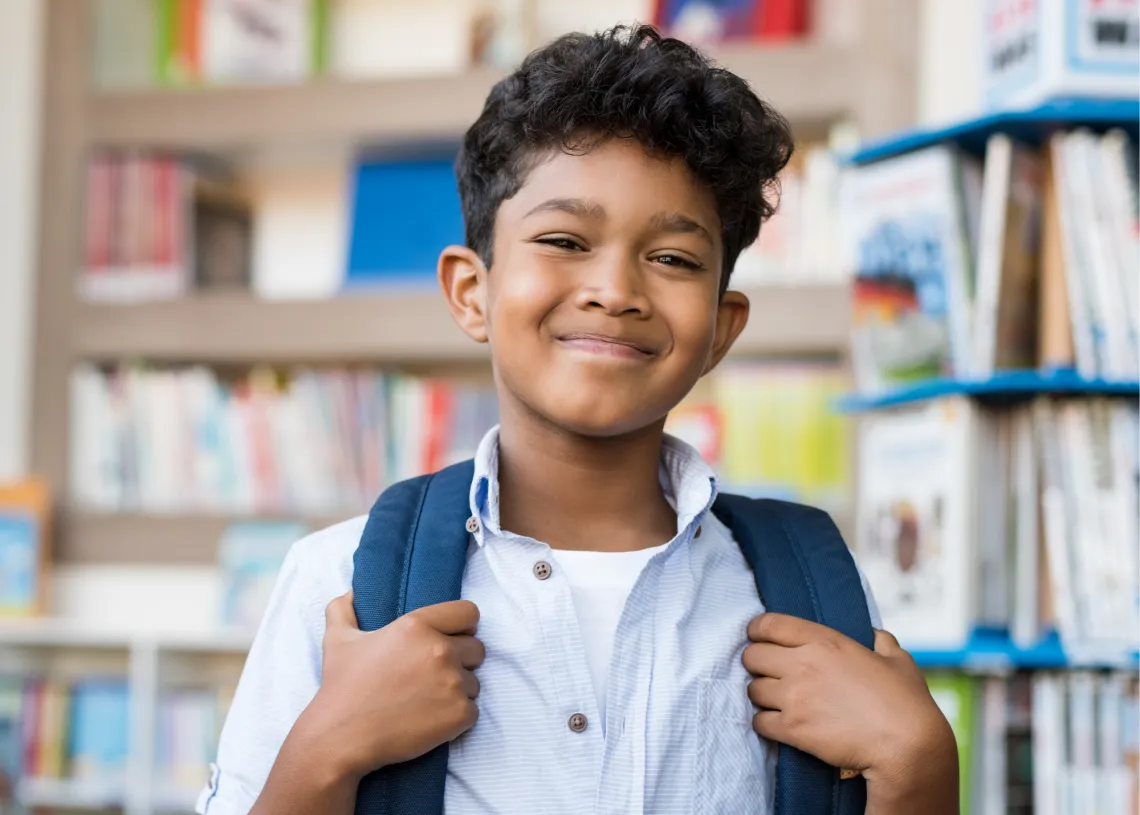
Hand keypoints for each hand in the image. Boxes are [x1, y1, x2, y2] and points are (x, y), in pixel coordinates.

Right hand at [302, 592, 484, 779]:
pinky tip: (431, 719)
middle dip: (460, 661)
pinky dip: (457, 717)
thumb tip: (352, 593)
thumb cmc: (342, 687)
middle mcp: (440, 650)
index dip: (463, 626)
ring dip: (457, 691)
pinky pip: (473, 711)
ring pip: (474, 682)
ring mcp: (452, 683)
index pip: (469, 613)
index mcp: (417, 625)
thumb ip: (344, 609)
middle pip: (477, 649)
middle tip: (432, 676)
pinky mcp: (459, 714)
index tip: (452, 638)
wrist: (341, 738)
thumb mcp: (338, 640)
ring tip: (427, 700)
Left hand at [742, 614, 955, 789]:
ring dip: (761, 694)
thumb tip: (875, 636)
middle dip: (756, 663)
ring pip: (752, 689)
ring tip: (776, 700)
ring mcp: (794, 697)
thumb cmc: (906, 702)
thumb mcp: (898, 659)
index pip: (769, 624)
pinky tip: (778, 724)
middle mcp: (803, 664)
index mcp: (825, 641)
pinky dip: (765, 723)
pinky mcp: (792, 729)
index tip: (757, 637)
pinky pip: (759, 721)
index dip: (757, 630)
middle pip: (751, 656)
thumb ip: (881, 641)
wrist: (906, 746)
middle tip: (768, 672)